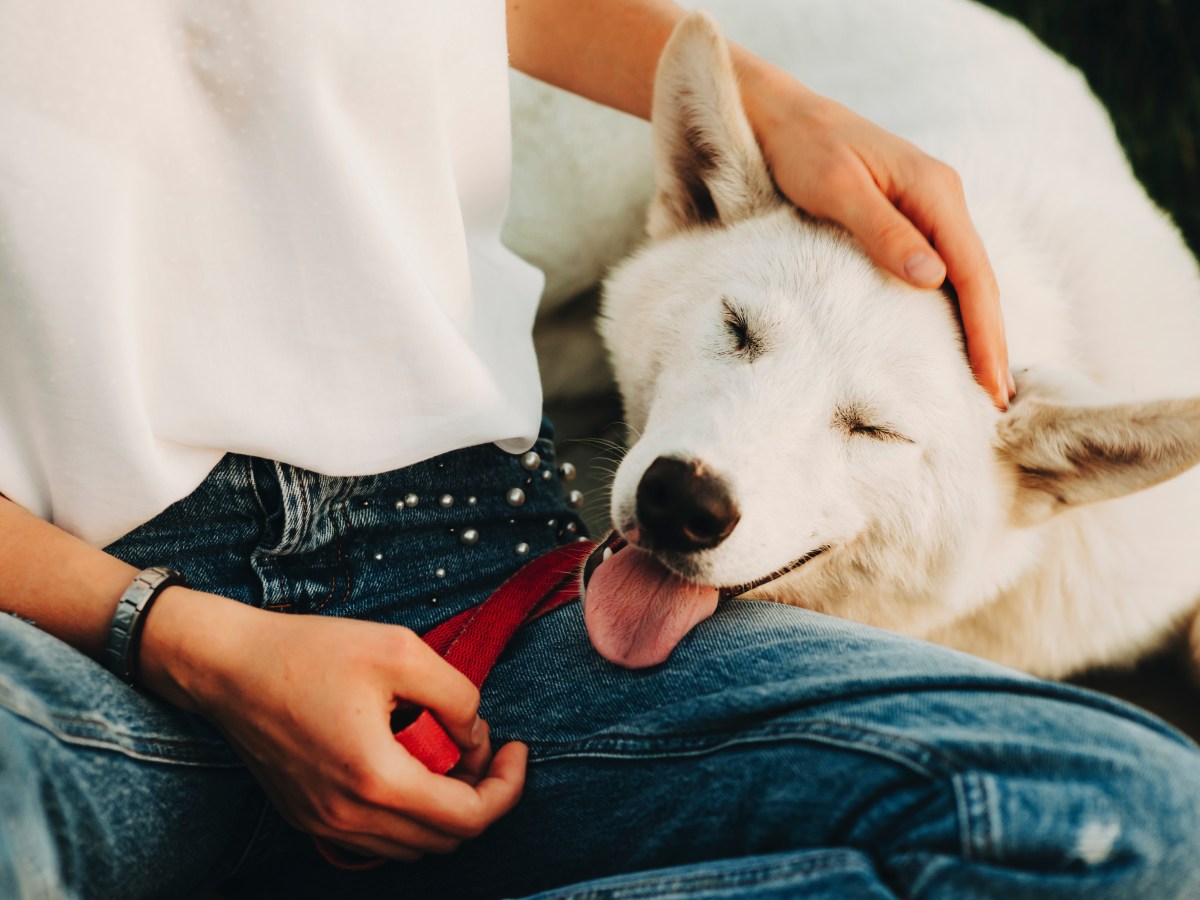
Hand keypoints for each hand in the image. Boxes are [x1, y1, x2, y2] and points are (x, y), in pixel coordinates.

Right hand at [140, 588, 526, 859]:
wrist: (227, 667)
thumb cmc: (310, 651)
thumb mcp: (401, 650)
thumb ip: (457, 696)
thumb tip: (475, 734)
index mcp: (375, 779)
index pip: (469, 818)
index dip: (507, 787)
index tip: (516, 748)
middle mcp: (348, 817)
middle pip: (446, 838)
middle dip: (479, 793)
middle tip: (479, 743)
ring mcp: (325, 824)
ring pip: (414, 845)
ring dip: (444, 806)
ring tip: (444, 750)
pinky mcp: (309, 818)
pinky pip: (379, 839)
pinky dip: (408, 813)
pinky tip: (408, 764)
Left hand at [739, 60, 1013, 408]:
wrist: (780, 115)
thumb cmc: (802, 149)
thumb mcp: (838, 190)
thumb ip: (884, 233)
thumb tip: (934, 280)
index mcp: (934, 192)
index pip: (973, 274)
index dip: (986, 332)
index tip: (991, 383)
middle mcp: (942, 198)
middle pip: (978, 279)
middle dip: (991, 339)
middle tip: (995, 401)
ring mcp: (928, 205)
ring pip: (964, 275)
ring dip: (977, 326)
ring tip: (981, 380)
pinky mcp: (907, 214)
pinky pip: (942, 266)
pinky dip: (952, 305)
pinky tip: (950, 335)